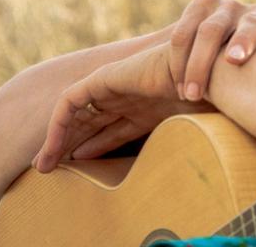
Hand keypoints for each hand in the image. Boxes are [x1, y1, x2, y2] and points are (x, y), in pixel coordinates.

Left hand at [32, 43, 211, 170]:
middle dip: (70, 144)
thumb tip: (167, 180)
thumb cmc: (212, 105)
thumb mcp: (187, 132)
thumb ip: (173, 147)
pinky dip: (59, 123)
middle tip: (50, 171)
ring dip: (58, 138)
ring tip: (44, 165)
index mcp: (149, 108)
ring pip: (76, 114)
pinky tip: (54, 146)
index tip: (78, 168)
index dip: (95, 147)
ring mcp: (118, 87)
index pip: (113, 129)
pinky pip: (71, 101)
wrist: (211, 75)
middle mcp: (131, 97)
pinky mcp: (105, 78)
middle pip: (91, 123)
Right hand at [167, 0, 255, 101]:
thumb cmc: (247, 79)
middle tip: (235, 59)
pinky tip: (180, 85)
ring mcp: (231, 7)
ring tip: (192, 95)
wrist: (216, 51)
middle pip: (254, 26)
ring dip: (199, 64)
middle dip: (245, 40)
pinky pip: (185, 31)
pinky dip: (180, 59)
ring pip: (211, 31)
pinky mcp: (204, 2)